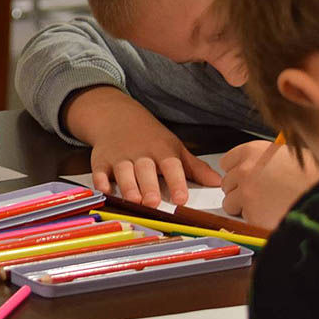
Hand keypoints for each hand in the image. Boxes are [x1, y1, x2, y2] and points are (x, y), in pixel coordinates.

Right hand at [64, 86, 220, 206]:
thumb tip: (218, 183)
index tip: (181, 198)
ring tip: (134, 200)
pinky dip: (101, 180)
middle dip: (149, 186)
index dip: (176, 182)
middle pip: (145, 170)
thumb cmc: (150, 137)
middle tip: (154, 202)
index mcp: (161, 150)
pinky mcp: (101, 160)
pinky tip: (104, 189)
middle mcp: (140, 153)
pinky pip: (100, 170)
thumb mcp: (173, 147)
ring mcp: (119, 156)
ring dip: (128, 185)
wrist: (118, 117)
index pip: (171, 166)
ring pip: (124, 171)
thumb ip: (194, 167)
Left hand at [220, 141, 318, 228]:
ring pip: (230, 202)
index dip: (237, 172)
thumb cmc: (318, 176)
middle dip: (240, 190)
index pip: (227, 162)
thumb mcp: (290, 154)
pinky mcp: (251, 213)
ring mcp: (246, 191)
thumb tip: (259, 166)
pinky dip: (255, 220)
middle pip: (227, 183)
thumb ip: (268, 159)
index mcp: (254, 151)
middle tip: (262, 195)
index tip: (245, 178)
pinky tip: (274, 214)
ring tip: (269, 206)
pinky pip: (243, 218)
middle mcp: (246, 169)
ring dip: (244, 207)